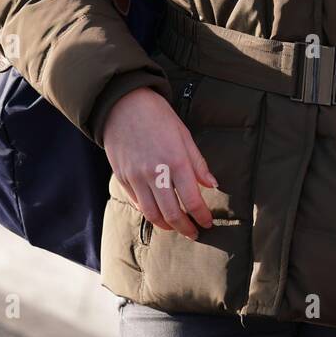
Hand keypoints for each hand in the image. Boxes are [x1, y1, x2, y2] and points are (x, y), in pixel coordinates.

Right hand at [102, 87, 217, 239]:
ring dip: (166, 225)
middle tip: (194, 232)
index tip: (208, 222)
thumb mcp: (183, 134)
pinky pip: (137, 203)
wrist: (123, 103)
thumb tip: (212, 184)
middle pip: (172, 213)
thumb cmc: (157, 116)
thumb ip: (198, 162)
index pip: (192, 200)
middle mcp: (155, 173)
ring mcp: (136, 177)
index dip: (202, 215)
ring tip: (176, 227)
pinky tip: (158, 213)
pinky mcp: (122, 178)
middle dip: (185, 228)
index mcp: (175, 161)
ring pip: (152, 214)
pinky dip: (149, 213)